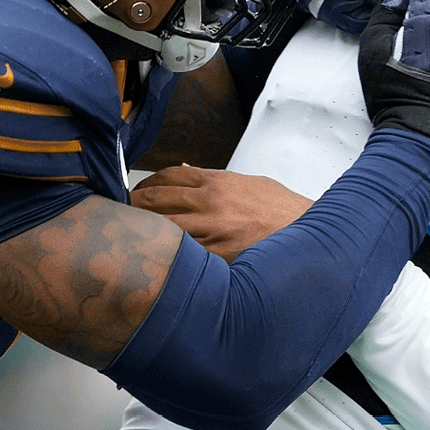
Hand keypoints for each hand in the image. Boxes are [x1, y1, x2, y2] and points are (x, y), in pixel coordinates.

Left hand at [132, 166, 312, 261]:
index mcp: (218, 182)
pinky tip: (156, 257)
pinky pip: (182, 253)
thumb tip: (188, 171)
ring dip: (142, 230)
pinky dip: (166, 253)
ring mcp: (212, 230)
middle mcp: (211, 203)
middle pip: (156, 199)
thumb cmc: (282, 211)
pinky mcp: (218, 255)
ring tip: (129, 236)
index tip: (137, 190)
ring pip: (162, 226)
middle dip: (133, 204)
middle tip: (120, 211)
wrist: (308, 235)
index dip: (147, 182)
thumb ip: (217, 178)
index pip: (169, 175)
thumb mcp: (250, 184)